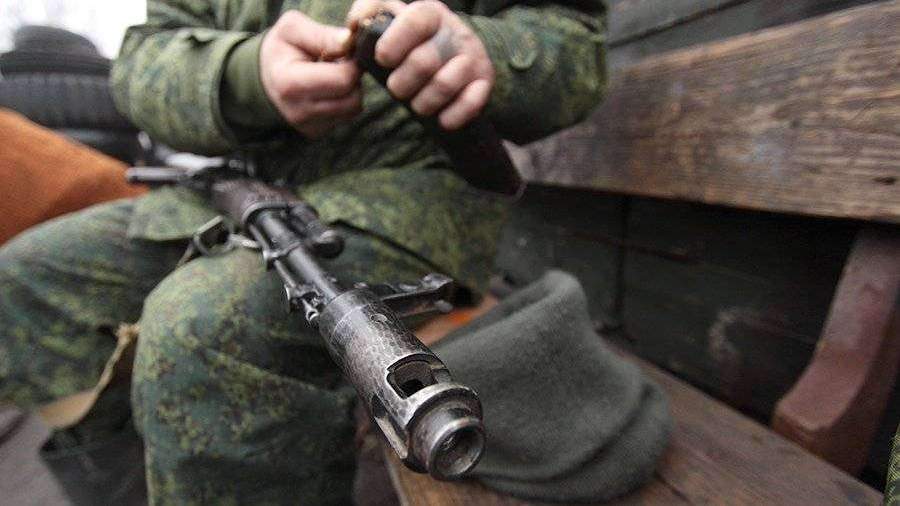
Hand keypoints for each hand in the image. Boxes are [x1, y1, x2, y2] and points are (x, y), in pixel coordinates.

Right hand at [260, 11, 361, 137]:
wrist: (264, 76)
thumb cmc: (281, 49)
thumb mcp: (292, 29)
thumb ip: (321, 34)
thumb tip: (348, 41)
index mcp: (290, 84)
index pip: (343, 80)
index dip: (351, 62)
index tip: (340, 52)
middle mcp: (298, 112)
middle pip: (352, 99)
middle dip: (353, 77)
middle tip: (338, 63)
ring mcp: (307, 126)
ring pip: (353, 109)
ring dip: (350, 89)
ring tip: (331, 75)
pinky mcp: (316, 131)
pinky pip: (346, 116)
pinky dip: (344, 100)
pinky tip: (328, 89)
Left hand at [348, 0, 494, 129]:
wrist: (458, 57)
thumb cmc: (414, 43)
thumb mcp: (393, 21)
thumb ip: (369, 15)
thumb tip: (353, 27)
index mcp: (431, 13)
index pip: (415, 20)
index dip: (394, 43)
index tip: (382, 59)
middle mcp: (455, 32)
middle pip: (424, 61)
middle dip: (402, 84)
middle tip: (396, 90)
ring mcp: (473, 57)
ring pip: (444, 85)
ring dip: (423, 103)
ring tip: (416, 106)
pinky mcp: (484, 82)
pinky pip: (471, 103)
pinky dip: (452, 116)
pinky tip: (441, 120)